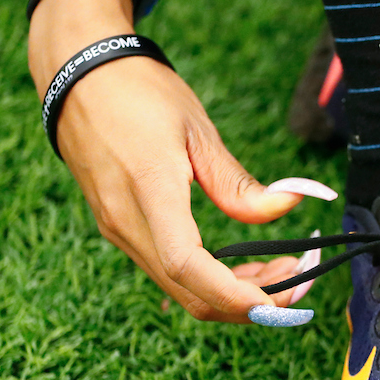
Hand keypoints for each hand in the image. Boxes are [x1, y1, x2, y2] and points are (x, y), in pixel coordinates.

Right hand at [29, 0, 305, 321]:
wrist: (77, 75)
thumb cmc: (140, 93)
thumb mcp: (198, 132)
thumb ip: (240, 183)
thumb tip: (293, 205)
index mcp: (148, 191)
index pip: (188, 265)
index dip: (235, 294)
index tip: (281, 302)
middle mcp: (126, 223)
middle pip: (191, 294)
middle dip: (252, 304)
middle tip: (303, 281)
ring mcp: (119, 231)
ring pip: (182, 290)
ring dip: (236, 294)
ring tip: (286, 268)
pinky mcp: (121, 229)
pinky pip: (171, 272)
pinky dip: (213, 280)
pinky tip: (248, 263)